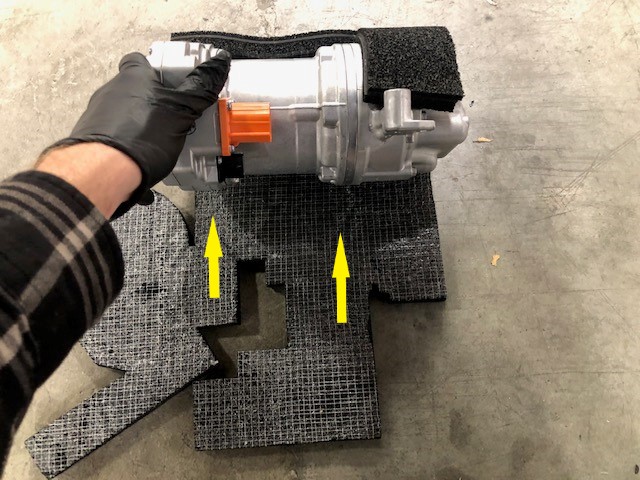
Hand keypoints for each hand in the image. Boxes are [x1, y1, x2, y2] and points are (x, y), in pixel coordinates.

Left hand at [45, 50, 230, 213]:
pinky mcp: (93, 139)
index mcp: (133, 77)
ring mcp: (99, 115)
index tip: (175, 81)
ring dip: (142, 125)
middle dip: (154, 101)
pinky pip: (117, 137)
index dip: (158, 69)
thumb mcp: (182, 111)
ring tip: (162, 143)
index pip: (141, 60)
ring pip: (126, 115)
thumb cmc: (141, 136)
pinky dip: (131, 145)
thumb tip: (219, 64)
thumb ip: (201, 87)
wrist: (105, 172)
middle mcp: (112, 91)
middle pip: (136, 89)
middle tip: (175, 116)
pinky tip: (144, 160)